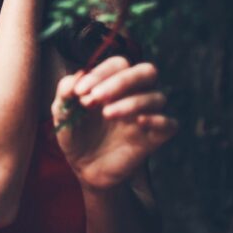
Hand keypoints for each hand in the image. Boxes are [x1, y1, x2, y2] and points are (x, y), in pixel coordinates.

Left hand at [51, 55, 177, 190]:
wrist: (83, 168)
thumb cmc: (75, 133)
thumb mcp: (62, 111)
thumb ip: (65, 90)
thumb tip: (77, 76)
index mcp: (113, 82)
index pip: (118, 64)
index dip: (100, 73)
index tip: (79, 92)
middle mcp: (134, 94)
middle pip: (147, 72)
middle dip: (122, 81)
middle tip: (97, 96)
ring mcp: (145, 115)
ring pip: (157, 97)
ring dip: (132, 102)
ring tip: (107, 114)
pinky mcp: (154, 138)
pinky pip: (170, 124)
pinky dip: (157, 120)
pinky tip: (138, 123)